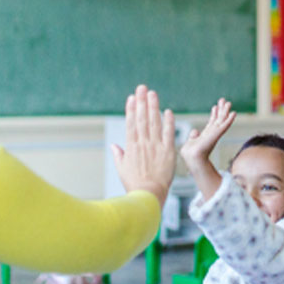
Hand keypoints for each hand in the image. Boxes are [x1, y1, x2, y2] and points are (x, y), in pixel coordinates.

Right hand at [112, 85, 175, 205]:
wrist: (148, 195)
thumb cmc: (134, 185)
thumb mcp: (122, 169)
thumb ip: (119, 155)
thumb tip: (114, 146)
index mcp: (131, 147)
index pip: (131, 123)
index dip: (131, 109)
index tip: (132, 98)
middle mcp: (143, 144)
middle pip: (142, 119)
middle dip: (142, 102)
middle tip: (142, 88)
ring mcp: (156, 147)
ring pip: (154, 123)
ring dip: (153, 107)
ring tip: (152, 93)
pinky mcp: (168, 152)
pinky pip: (169, 134)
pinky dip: (169, 122)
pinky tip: (168, 111)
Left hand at [180, 98, 235, 171]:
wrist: (193, 158)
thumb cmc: (190, 154)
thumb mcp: (190, 142)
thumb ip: (193, 136)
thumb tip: (195, 131)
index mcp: (206, 135)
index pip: (211, 123)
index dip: (214, 114)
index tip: (215, 106)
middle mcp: (212, 134)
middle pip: (218, 119)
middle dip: (221, 110)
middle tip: (224, 100)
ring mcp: (215, 134)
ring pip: (222, 120)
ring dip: (226, 111)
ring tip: (229, 102)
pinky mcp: (217, 134)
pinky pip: (224, 125)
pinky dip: (229, 120)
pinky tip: (234, 113)